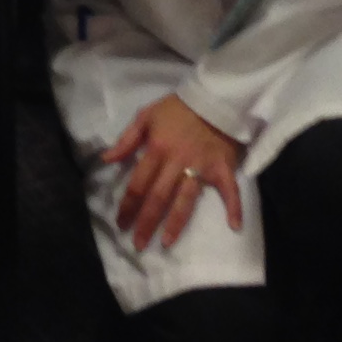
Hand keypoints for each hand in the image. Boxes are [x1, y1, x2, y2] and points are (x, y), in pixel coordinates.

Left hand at [100, 94, 243, 252]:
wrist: (214, 97)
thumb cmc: (178, 108)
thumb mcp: (146, 115)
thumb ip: (126, 139)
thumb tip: (107, 160)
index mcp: (157, 149)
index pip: (138, 183)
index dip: (128, 206)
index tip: (121, 224)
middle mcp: (177, 162)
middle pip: (158, 197)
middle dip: (146, 222)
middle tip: (138, 245)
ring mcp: (201, 166)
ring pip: (186, 199)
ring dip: (176, 223)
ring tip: (166, 243)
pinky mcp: (223, 168)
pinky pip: (230, 190)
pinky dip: (234, 207)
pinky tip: (234, 226)